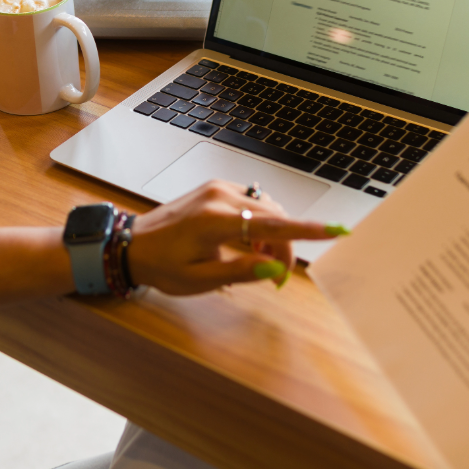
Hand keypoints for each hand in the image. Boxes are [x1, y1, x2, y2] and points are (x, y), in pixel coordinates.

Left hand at [128, 179, 339, 295]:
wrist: (131, 245)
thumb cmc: (162, 266)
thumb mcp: (200, 280)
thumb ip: (240, 273)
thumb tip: (274, 267)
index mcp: (214, 221)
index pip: (272, 225)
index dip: (308, 230)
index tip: (337, 230)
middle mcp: (218, 197)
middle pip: (274, 218)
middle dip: (285, 246)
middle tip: (277, 279)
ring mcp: (216, 189)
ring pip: (265, 209)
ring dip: (272, 234)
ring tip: (258, 260)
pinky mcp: (214, 188)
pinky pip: (251, 203)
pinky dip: (259, 223)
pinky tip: (248, 243)